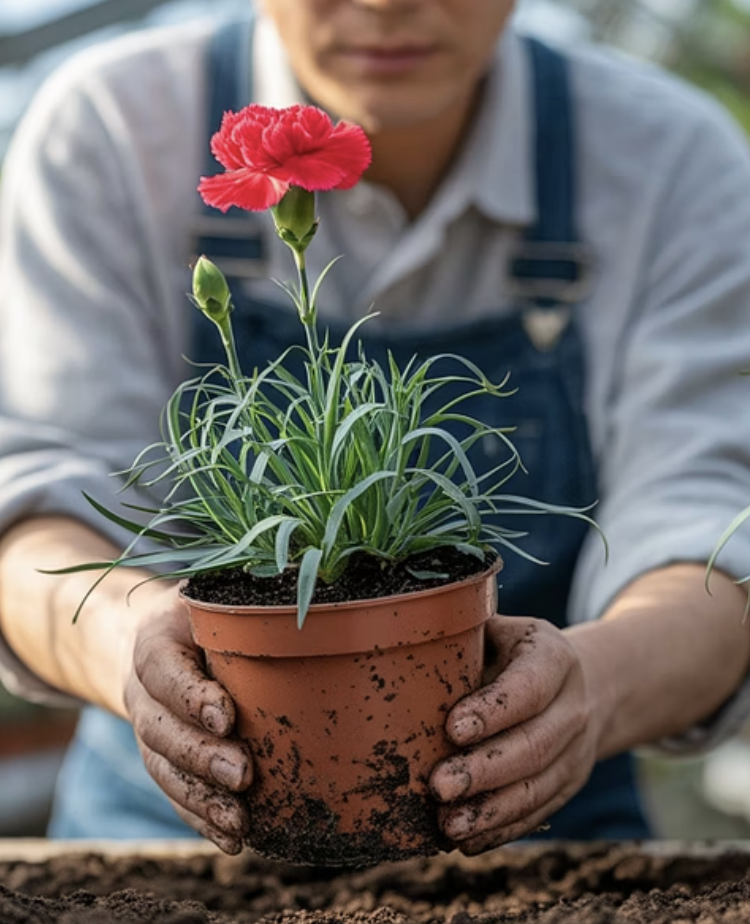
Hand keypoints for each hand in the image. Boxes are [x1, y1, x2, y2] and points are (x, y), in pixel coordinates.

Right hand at [122, 586, 252, 853]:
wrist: (154, 640)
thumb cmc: (200, 614)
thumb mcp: (212, 595)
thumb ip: (242, 604)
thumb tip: (310, 598)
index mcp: (153, 642)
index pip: (163, 670)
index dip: (190, 695)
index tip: (227, 715)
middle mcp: (141, 690)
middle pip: (160, 729)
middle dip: (200, 756)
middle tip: (242, 774)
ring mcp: (148, 729)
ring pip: (163, 769)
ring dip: (200, 799)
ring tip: (239, 822)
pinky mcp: (161, 760)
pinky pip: (175, 794)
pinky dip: (201, 819)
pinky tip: (233, 839)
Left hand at [429, 615, 602, 854]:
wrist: (583, 683)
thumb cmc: (514, 652)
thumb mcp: (499, 629)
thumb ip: (462, 633)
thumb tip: (401, 635)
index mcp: (554, 658)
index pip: (528, 687)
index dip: (492, 711)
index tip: (451, 729)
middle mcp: (572, 707)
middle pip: (533, 746)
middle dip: (483, 771)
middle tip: (439, 786)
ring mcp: (576, 751)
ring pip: (537, 788)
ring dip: (491, 810)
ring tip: (448, 824)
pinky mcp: (568, 786)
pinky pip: (537, 813)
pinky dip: (501, 829)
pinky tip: (467, 840)